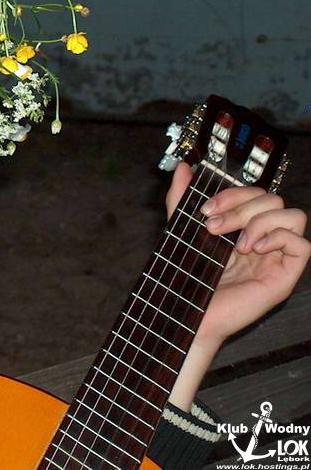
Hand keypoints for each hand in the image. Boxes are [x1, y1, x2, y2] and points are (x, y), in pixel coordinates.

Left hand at [162, 161, 308, 410]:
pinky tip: (253, 249)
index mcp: (242, 225)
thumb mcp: (182, 229)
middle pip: (273, 199)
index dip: (233, 193)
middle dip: (241, 207)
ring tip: (236, 243)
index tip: (206, 209)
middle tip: (214, 228)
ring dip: (261, 221)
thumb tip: (184, 167)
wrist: (186, 312)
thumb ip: (181, 199)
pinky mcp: (285, 276)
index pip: (255, 192)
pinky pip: (303, 246)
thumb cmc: (187, 276)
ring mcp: (276, 256)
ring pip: (294, 216)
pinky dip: (279, 238)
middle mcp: (262, 238)